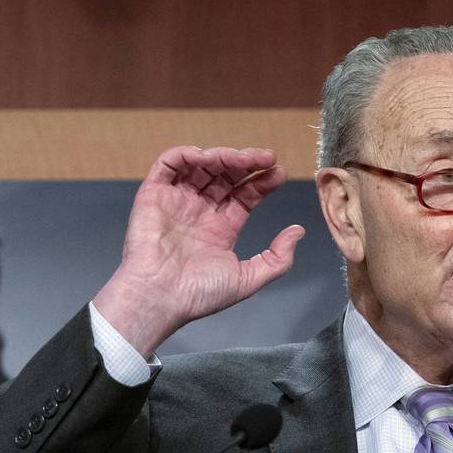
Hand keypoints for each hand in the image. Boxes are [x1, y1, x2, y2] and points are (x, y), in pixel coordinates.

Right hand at [94, 145, 304, 355]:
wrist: (160, 298)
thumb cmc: (198, 295)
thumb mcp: (248, 279)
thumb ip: (277, 258)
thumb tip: (298, 232)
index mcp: (220, 229)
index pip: (245, 196)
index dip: (262, 182)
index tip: (279, 172)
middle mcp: (200, 212)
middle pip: (226, 177)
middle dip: (247, 164)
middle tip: (267, 158)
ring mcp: (177, 201)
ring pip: (201, 166)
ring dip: (223, 156)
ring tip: (243, 158)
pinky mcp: (153, 195)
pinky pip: (169, 164)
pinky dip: (188, 154)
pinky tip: (209, 157)